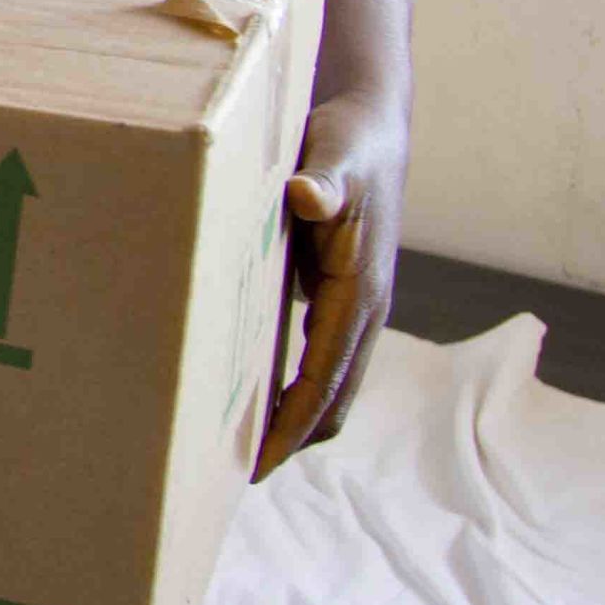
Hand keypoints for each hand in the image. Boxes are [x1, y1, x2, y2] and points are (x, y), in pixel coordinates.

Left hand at [256, 87, 405, 477]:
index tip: (261, 462)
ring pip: (329, 385)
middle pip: (332, 397)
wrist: (371, 128)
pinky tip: (249, 400)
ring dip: (293, 421)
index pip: (327, 374)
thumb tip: (306, 195)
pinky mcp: (338, 300)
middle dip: (291, 438)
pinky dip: (293, 391)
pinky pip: (318, 362)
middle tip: (233, 476)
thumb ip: (322, 177)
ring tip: (238, 454)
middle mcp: (365, 310)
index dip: (294, 421)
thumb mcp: (333, 151)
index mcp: (363, 289)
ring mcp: (355, 309)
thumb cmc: (346, 140)